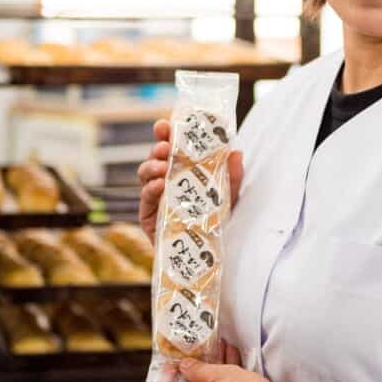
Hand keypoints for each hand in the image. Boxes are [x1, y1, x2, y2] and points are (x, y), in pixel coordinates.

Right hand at [137, 119, 243, 241]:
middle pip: (156, 156)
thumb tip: (236, 152)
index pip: (172, 146)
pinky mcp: (149, 216)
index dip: (166, 133)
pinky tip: (159, 185)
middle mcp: (167, 180)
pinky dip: (150, 189)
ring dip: (151, 166)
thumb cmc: (216, 222)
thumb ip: (232, 176)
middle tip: (164, 146)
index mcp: (183, 170)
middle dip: (158, 147)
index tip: (166, 124)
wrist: (206, 257)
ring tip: (162, 166)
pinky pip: (145, 198)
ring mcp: (156, 197)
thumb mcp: (229, 197)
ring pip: (145, 174)